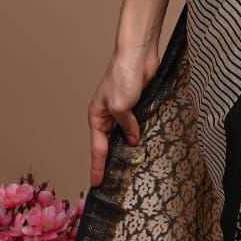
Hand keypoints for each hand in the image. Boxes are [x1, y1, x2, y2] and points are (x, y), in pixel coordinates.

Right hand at [88, 47, 157, 186]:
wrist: (137, 56)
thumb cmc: (122, 76)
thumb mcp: (121, 106)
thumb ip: (126, 125)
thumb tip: (132, 138)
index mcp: (97, 116)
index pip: (97, 148)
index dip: (97, 166)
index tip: (96, 183)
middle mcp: (108, 115)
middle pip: (109, 144)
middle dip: (110, 162)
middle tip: (112, 183)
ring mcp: (122, 111)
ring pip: (124, 135)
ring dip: (127, 148)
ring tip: (129, 170)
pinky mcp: (137, 106)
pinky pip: (137, 125)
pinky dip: (139, 134)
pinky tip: (144, 146)